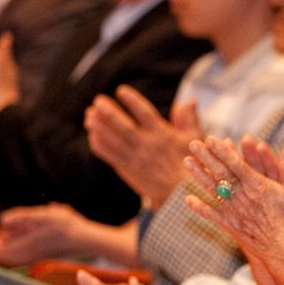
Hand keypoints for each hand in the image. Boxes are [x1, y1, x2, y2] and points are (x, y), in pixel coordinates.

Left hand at [0, 203, 91, 264]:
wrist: (85, 238)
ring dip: (3, 246)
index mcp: (27, 245)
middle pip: (3, 255)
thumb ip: (22, 216)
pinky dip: (12, 247)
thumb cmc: (66, 225)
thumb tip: (2, 220)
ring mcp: (34, 255)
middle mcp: (29, 254)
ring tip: (0, 234)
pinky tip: (17, 236)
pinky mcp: (40, 254)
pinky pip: (19, 255)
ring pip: (11, 255)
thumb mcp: (44, 214)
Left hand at [86, 85, 202, 206]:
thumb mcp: (195, 139)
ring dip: (99, 127)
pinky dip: (100, 146)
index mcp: (163, 135)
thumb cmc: (190, 164)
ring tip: (89, 115)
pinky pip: (111, 156)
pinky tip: (92, 136)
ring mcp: (136, 159)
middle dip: (109, 113)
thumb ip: (189, 119)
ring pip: (113, 141)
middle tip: (98, 101)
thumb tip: (188, 101)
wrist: (181, 194)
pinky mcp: (128, 170)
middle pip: (123, 126)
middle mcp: (147, 146)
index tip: (121, 90)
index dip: (132, 101)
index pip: (145, 113)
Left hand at [183, 135, 283, 278]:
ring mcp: (235, 212)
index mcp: (258, 186)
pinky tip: (188, 200)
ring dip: (198, 175)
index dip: (223, 151)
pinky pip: (212, 215)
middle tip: (193, 144)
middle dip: (206, 157)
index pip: (236, 164)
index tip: (211, 139)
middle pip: (221, 173)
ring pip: (213, 190)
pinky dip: (200, 208)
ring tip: (187, 162)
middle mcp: (243, 197)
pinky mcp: (231, 226)